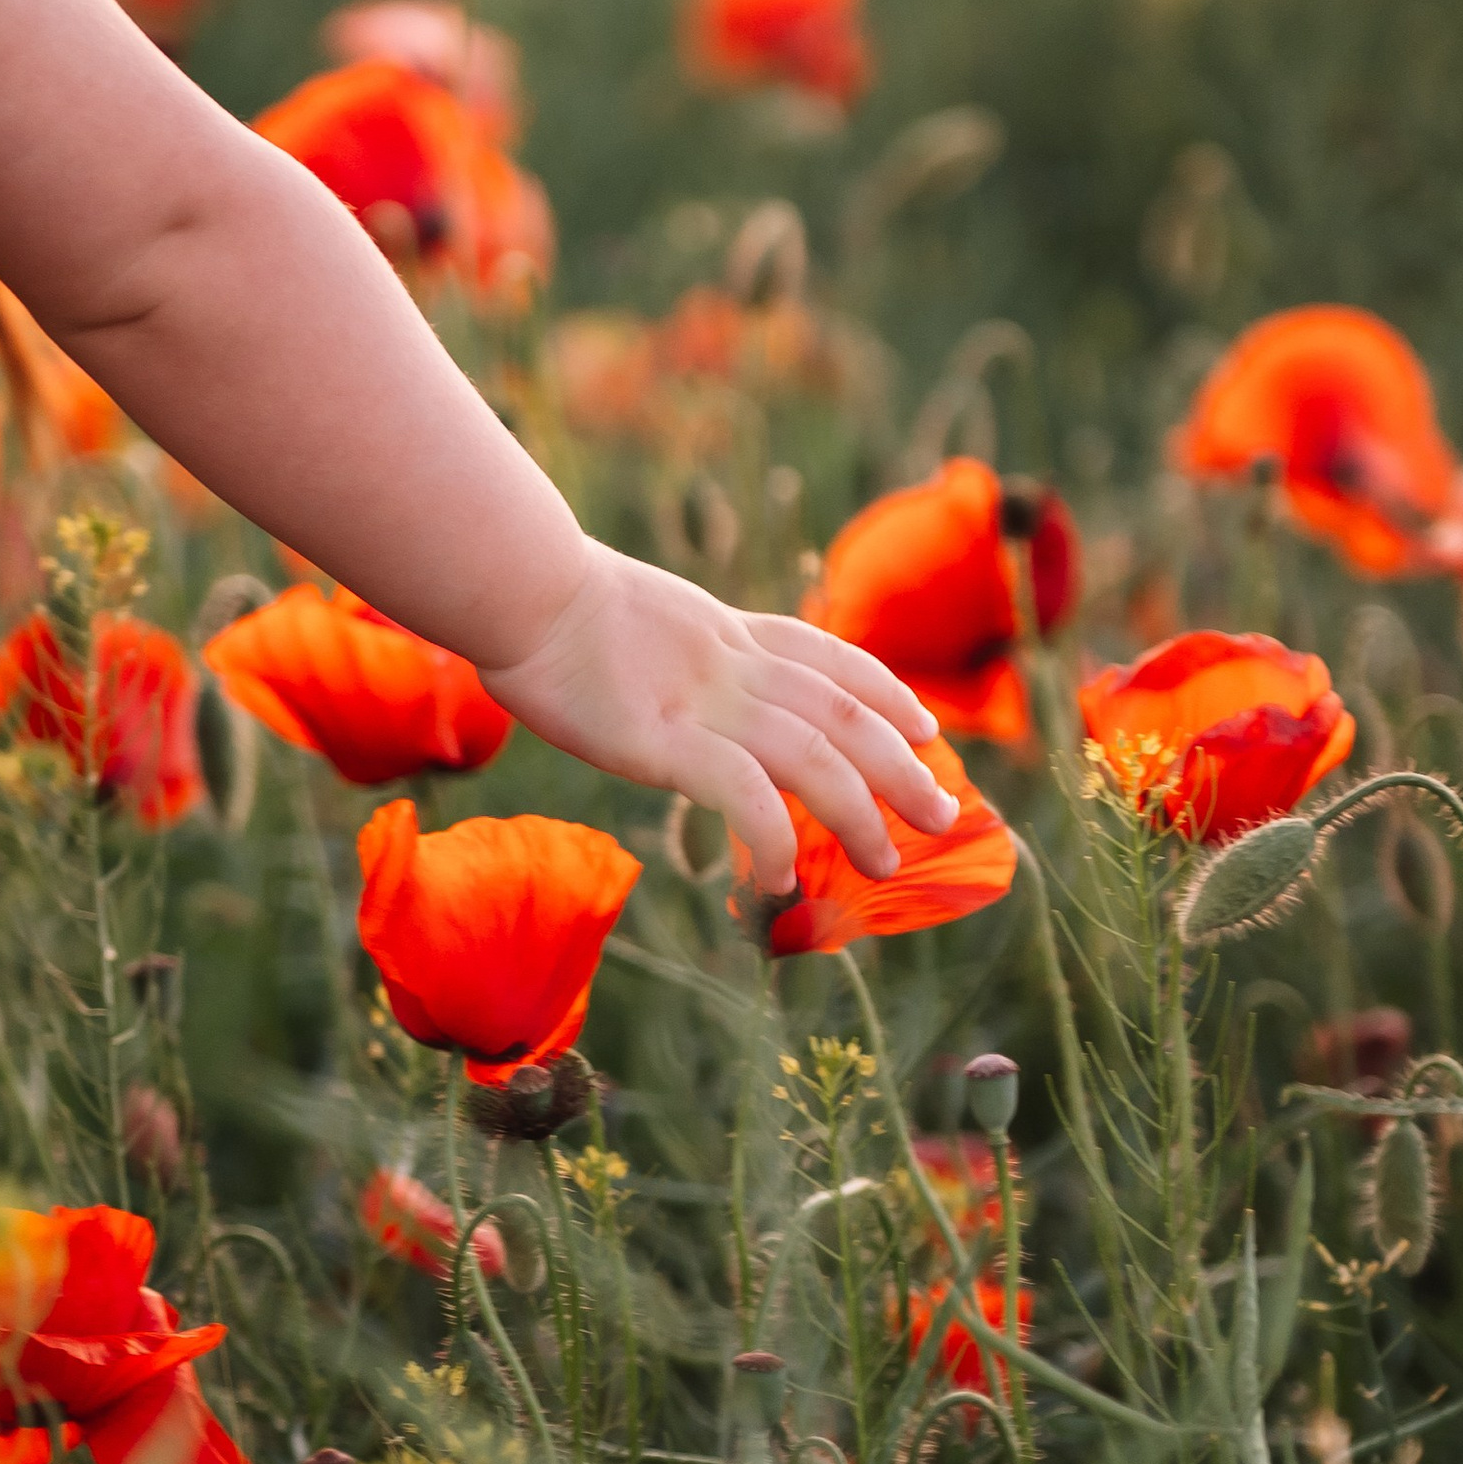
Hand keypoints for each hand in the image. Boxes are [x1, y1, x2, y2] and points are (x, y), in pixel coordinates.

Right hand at [479, 544, 959, 893]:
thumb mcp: (628, 614)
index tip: (924, 724)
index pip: (828, 659)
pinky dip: (775, 836)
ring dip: (862, 812)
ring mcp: (706, 702)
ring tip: (888, 861)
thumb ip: (664, 646)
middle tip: (944, 815)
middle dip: (902, 766)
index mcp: (726, 631)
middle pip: (844, 713)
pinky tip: (784, 876)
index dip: (886, 691)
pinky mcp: (668, 741)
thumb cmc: (544, 600)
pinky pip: (744, 794)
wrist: (519, 587)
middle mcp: (734, 665)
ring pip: (815, 756)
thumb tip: (654, 667)